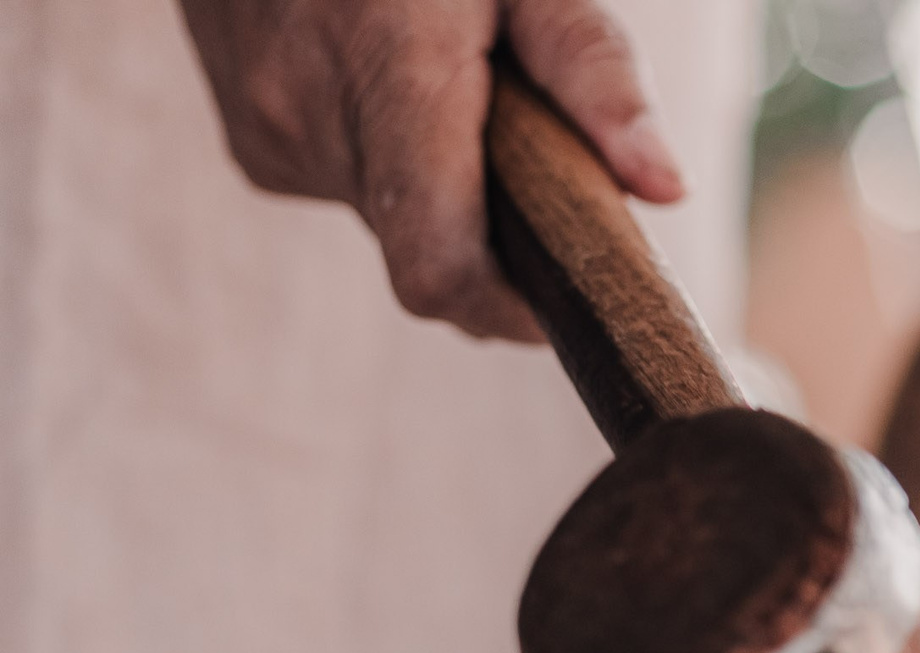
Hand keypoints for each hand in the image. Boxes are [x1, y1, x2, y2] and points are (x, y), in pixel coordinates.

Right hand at [177, 0, 687, 339]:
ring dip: (440, 186)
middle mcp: (310, 114)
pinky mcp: (249, 138)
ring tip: (455, 92)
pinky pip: (346, 185)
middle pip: (426, 248)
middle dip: (490, 225)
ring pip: (390, 218)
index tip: (565, 301)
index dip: (508, 311)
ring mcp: (266, 128)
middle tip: (527, 149)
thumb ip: (596, 75)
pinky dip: (389, 157)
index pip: (438, 271)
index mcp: (388, 72)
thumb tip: (665, 190)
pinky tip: (393, 80)